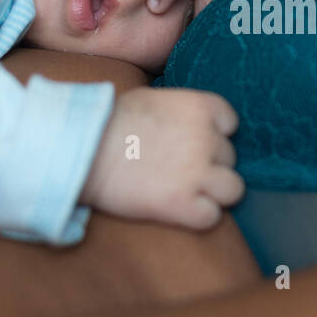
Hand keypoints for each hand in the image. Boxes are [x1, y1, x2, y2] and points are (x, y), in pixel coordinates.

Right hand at [82, 87, 243, 229]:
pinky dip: (198, 216)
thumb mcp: (154, 99)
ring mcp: (197, 173)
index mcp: (200, 107)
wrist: (83, 150)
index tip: (192, 141)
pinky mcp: (183, 204)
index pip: (231, 124)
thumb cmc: (110, 122)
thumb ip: (184, 111)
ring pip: (234, 189)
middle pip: (229, 157)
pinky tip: (176, 208)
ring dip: (214, 192)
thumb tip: (198, 123)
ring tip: (186, 191)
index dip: (214, 135)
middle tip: (177, 167)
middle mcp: (206, 139)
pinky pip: (212, 216)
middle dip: (209, 164)